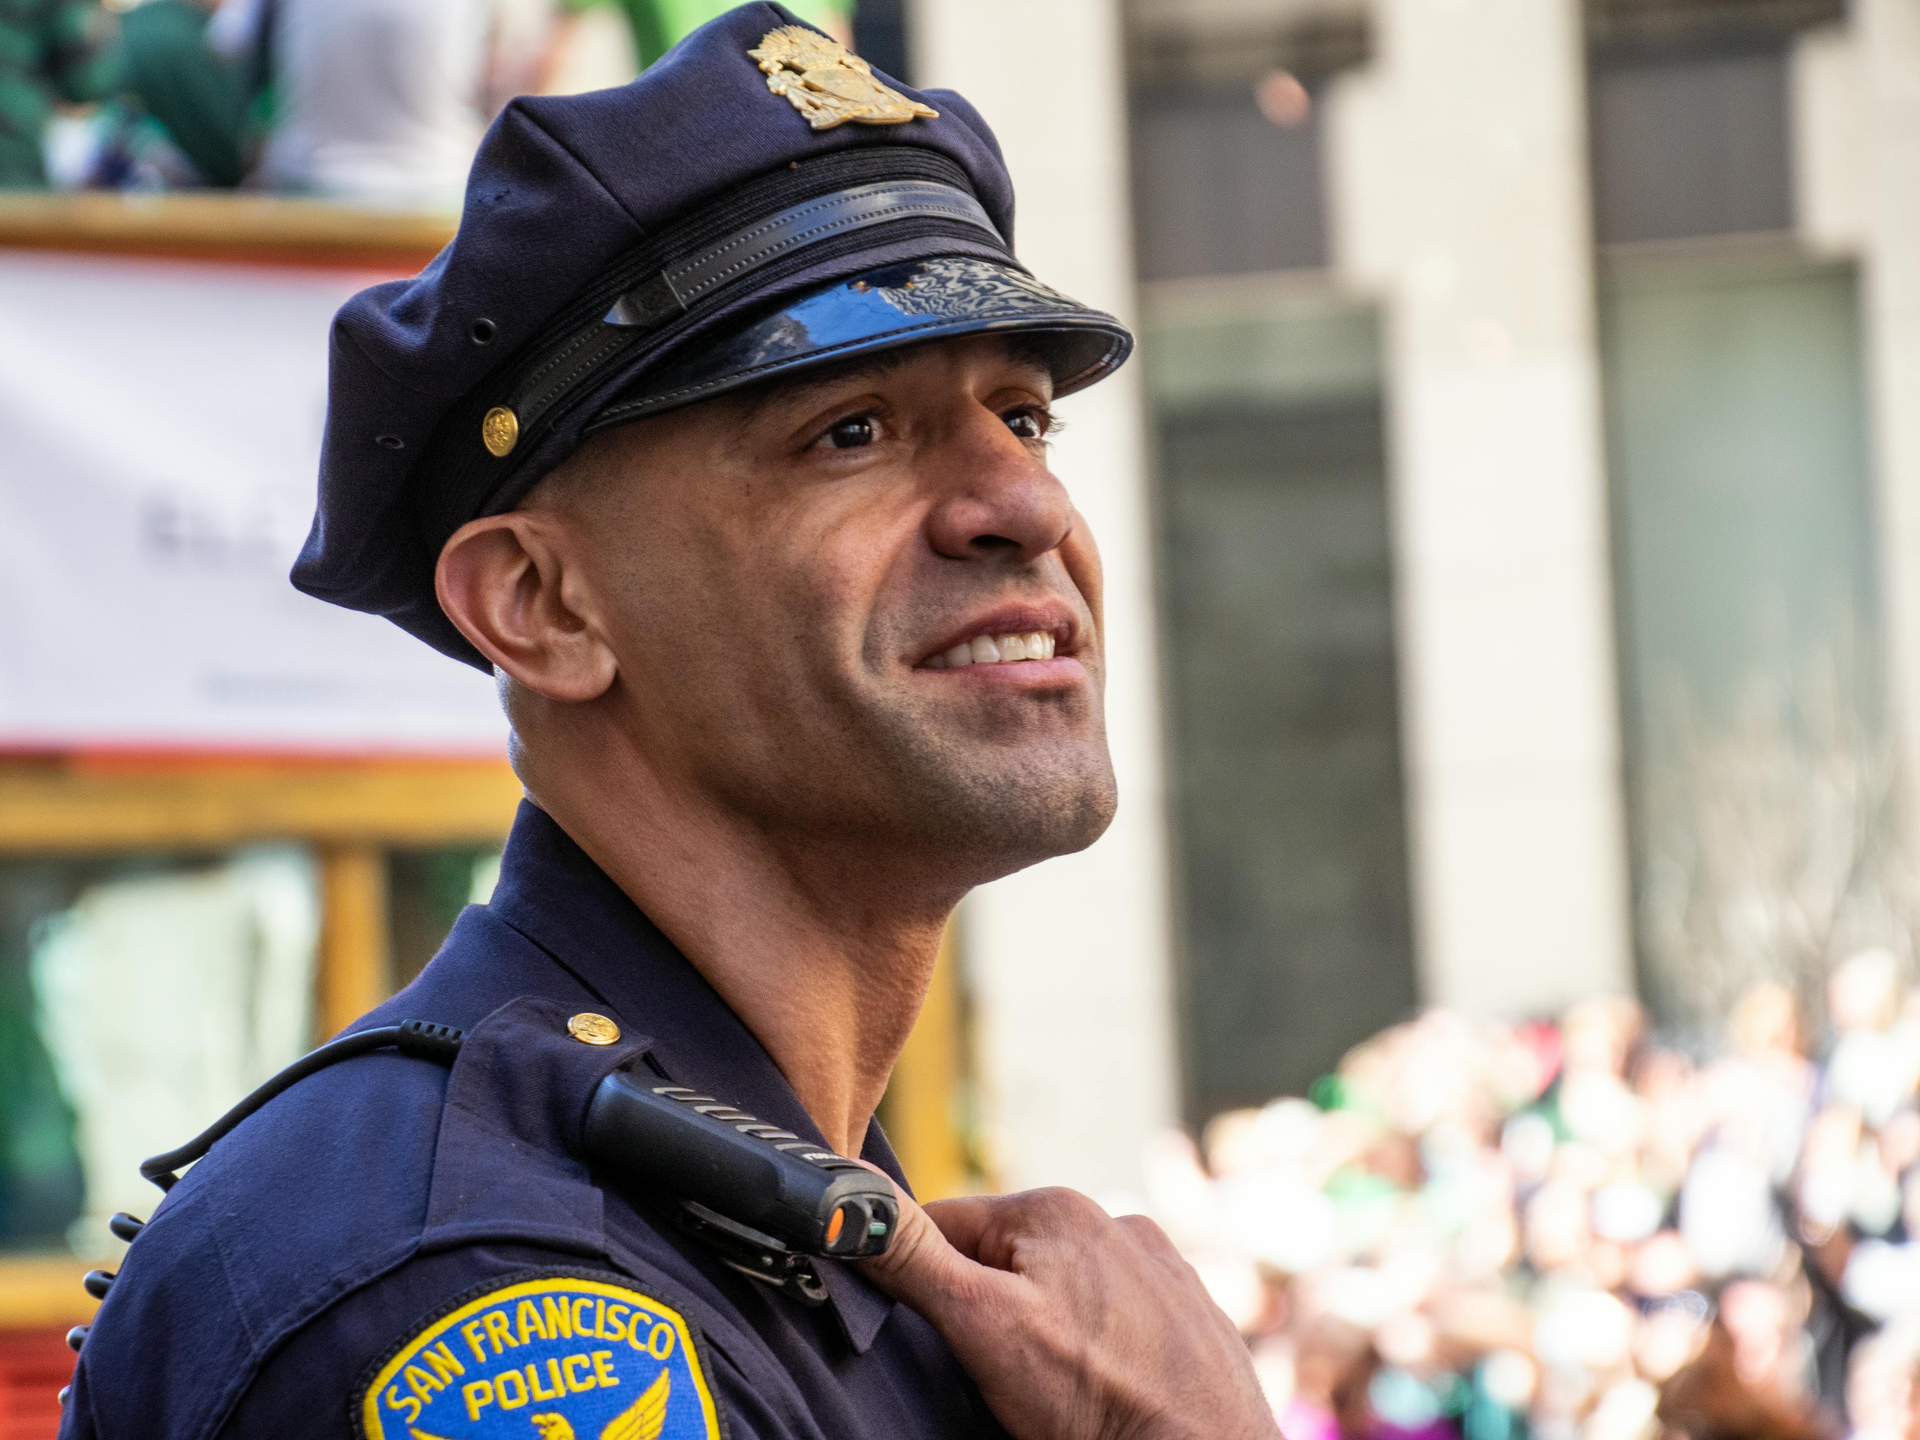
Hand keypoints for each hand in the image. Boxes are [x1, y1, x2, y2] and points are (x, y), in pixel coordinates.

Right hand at [857, 1185, 1278, 1439]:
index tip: (938, 1336)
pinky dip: (1100, 1347)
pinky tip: (1102, 1388)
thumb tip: (849, 1192)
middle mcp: (1112, 1219)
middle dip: (991, 1310)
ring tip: (1058, 1390)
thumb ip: (913, 1255)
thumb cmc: (1095, 1398)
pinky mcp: (1190, 1311)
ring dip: (1046, 1328)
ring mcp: (1159, 1265)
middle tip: (1002, 1375)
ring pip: (1062, 1289)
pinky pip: (1116, 1318)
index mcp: (1054, 1207)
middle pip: (1006, 1259)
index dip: (925, 1283)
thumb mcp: (979, 1324)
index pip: (946, 1225)